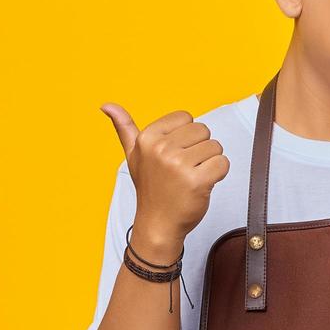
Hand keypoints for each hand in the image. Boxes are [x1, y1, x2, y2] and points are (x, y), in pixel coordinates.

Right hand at [100, 102, 230, 255]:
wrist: (158, 224)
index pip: (186, 117)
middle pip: (203, 130)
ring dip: (209, 162)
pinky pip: (223, 163)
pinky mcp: (197, 181)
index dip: (186, 136)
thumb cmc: (150, 188)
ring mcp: (178, 165)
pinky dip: (218, 174)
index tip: (174, 154)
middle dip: (199, 149)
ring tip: (191, 177)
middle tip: (184, 169)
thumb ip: (124, 127)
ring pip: (215, 147)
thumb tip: (106, 105)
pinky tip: (202, 184)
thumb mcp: (133, 155)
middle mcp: (161, 149)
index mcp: (147, 138)